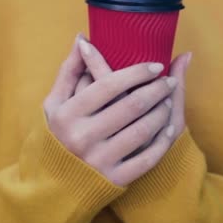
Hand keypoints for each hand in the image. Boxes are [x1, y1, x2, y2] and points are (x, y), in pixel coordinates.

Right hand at [43, 34, 182, 186]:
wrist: (53, 185)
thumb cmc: (56, 136)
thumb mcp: (54, 103)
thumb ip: (69, 71)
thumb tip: (82, 38)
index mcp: (68, 114)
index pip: (108, 85)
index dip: (136, 72)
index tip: (155, 65)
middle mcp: (83, 137)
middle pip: (131, 106)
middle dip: (156, 89)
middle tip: (168, 80)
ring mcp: (100, 160)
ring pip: (143, 130)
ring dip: (162, 112)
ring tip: (168, 100)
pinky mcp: (114, 179)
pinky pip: (147, 158)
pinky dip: (162, 141)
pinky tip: (169, 127)